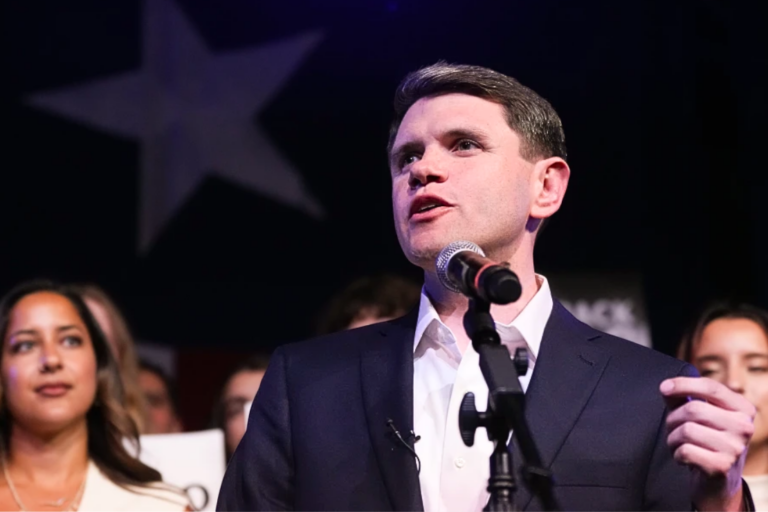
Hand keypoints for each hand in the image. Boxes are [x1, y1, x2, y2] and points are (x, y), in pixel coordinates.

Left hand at [661, 376, 754, 511]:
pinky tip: (685, 458)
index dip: (683, 384)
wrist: (718, 481)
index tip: (664, 388)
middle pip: (694, 409)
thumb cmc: (705, 439)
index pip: (711, 387)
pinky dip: (677, 454)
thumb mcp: (699, 415)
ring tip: (680, 444)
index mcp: (742, 409)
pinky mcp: (722, 467)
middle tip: (673, 428)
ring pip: (687, 430)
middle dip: (673, 418)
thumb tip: (667, 387)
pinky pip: (685, 451)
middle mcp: (744, 427)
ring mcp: (735, 448)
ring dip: (673, 438)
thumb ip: (684, 397)